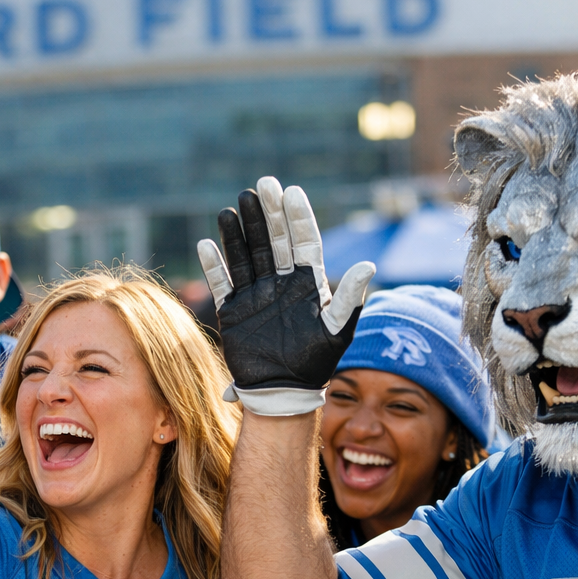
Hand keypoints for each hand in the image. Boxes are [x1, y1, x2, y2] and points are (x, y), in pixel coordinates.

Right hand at [196, 176, 374, 415]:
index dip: (297, 217)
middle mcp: (280, 283)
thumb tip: (370, 265)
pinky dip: (214, 265)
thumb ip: (350, 298)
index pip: (303, 242)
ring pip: (246, 255)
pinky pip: (222, 283)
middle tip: (260, 185)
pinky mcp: (234, 311)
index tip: (291, 193)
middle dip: (267, 213)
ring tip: (231, 207)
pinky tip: (207, 244)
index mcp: (307, 283)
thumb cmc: (315, 363)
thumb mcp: (337, 330)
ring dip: (239, 232)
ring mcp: (256, 295)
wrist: (284, 393)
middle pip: (273, 240)